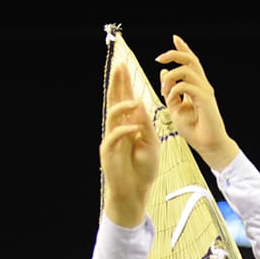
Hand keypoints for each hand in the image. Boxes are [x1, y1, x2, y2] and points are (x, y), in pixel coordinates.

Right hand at [101, 57, 158, 228]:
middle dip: (117, 84)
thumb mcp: (152, 143)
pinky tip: (135, 128)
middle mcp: (118, 128)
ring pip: (112, 115)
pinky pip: (115, 136)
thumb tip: (140, 104)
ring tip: (134, 102)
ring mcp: (111, 139)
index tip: (124, 67)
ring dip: (123, 106)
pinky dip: (125, 131)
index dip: (124, 84)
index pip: (125, 99)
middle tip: (119, 67)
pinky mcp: (108, 151)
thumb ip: (147, 125)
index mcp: (129, 124)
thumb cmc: (144, 169)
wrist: (136, 191)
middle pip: (115, 101)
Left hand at [155, 35, 238, 170]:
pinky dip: (174, 90)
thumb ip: (169, 91)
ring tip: (164, 91)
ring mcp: (205, 91)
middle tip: (159, 58)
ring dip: (170, 78)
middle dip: (174, 54)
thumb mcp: (175, 109)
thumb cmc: (194, 130)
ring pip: (186, 70)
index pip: (191, 61)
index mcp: (197, 86)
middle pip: (190, 59)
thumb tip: (163, 72)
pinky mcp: (205, 99)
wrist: (208, 146)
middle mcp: (203, 85)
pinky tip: (170, 98)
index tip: (175, 38)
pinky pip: (186, 86)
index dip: (183, 48)